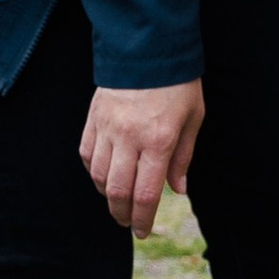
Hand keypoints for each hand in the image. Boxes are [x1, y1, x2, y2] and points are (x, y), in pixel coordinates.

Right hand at [80, 78, 204, 236]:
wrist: (149, 47)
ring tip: (117, 201)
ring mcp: (107, 127)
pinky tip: (103, 176)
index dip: (142, 219)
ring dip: (106, 195)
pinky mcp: (93, 118)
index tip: (142, 232)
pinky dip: (92, 171)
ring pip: (97, 175)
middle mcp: (129, 137)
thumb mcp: (193, 118)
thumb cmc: (178, 84)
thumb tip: (177, 190)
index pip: (146, 194)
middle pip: (117, 191)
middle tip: (128, 223)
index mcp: (158, 140)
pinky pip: (85, 153)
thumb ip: (183, 157)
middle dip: (122, 214)